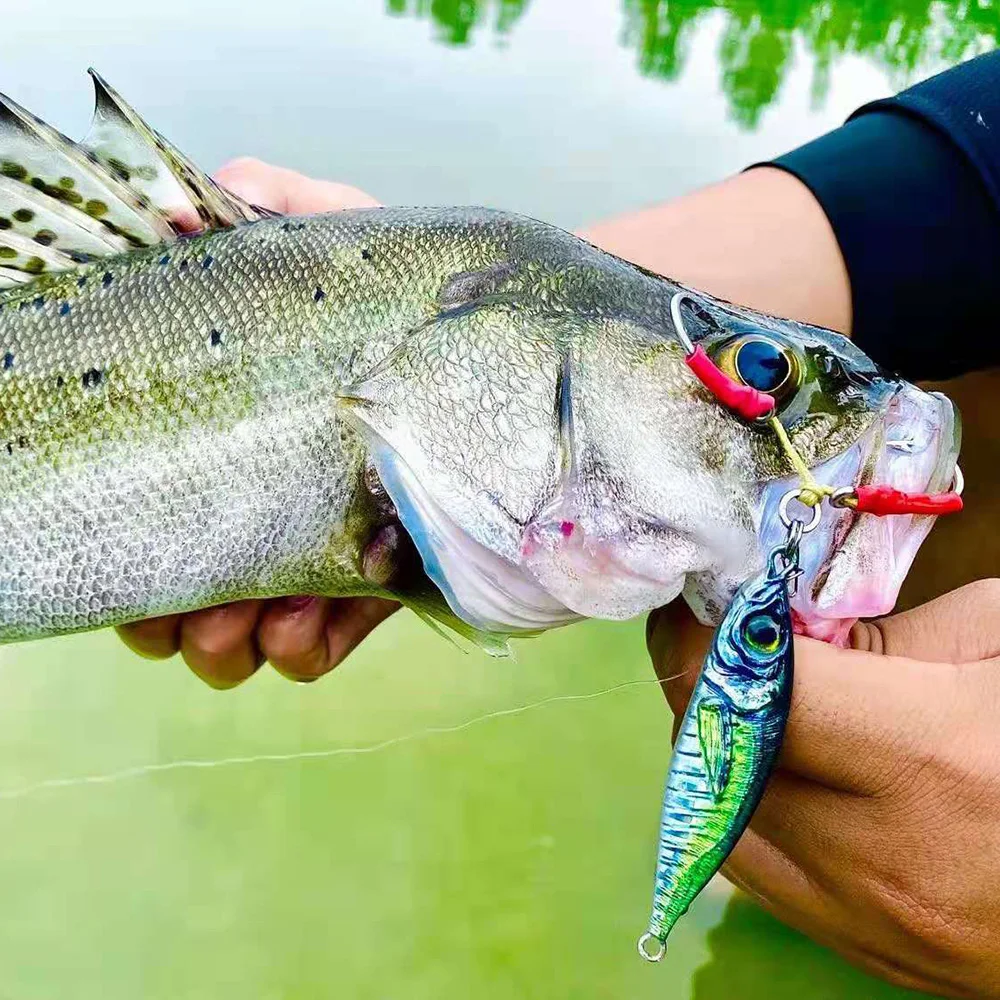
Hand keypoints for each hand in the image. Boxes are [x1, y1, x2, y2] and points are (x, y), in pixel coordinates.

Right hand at [116, 159, 397, 688]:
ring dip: (229, 639)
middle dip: (173, 614)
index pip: (158, 507)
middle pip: (180, 592)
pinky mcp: (385, 589)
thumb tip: (188, 204)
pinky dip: (301, 646)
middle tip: (198, 603)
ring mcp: (327, 551)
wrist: (531, 347)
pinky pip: (318, 649)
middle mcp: (274, 501)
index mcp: (244, 436)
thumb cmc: (428, 294)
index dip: (133, 547)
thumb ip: (276, 210)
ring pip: (241, 639)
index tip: (144, 552)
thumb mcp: (350, 239)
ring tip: (263, 611)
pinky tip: (306, 616)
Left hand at [648, 580, 999, 998]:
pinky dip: (748, 814)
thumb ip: (879, 630)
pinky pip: (760, 875)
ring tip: (755, 709)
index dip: (702, 636)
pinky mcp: (878, 960)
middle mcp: (887, 860)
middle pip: (715, 758)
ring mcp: (878, 926)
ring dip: (715, 755)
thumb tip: (776, 629)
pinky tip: (787, 776)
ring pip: (714, 823)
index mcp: (930, 761)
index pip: (745, 691)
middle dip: (702, 689)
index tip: (694, 606)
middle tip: (721, 646)